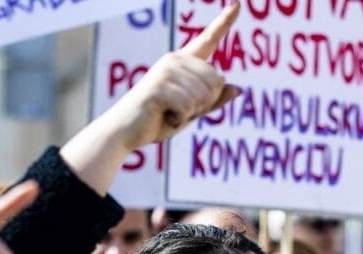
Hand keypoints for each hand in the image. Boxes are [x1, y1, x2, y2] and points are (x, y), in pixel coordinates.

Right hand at [94, 2, 240, 153]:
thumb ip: (213, 102)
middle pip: (218, 80)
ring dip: (191, 113)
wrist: (124, 131)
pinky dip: (180, 119)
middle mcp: (175, 60)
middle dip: (205, 104)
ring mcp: (165, 70)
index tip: (237, 3)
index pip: (209, 39)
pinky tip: (164, 117)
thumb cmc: (157, 121)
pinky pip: (188, 107)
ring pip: (204, 96)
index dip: (225, 21)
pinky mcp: (158, 86)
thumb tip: (237, 88)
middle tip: (179, 110)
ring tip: (169, 113)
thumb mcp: (191, 112)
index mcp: (184, 62)